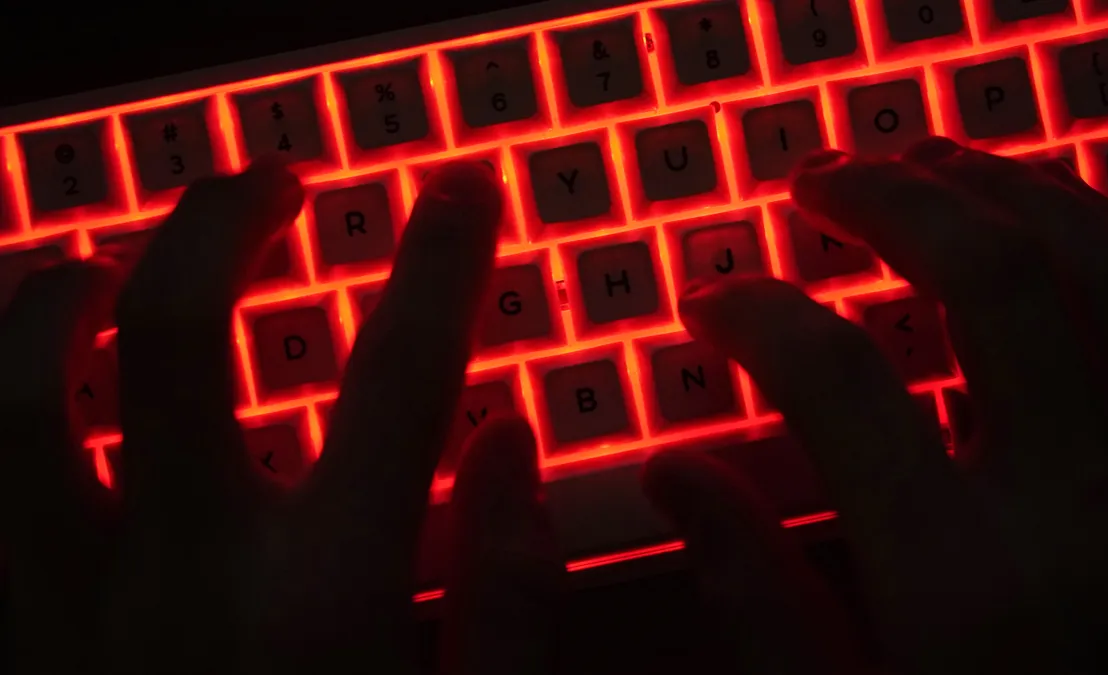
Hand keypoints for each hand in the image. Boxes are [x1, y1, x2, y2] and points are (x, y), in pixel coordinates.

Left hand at [0, 158, 562, 674]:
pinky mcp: (13, 641)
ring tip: (103, 266)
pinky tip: (40, 385)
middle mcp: (182, 578)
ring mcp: (70, 607)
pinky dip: (6, 400)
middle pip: (177, 333)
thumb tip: (512, 452)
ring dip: (56, 298)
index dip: (442, 263)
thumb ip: (509, 603)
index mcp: (323, 600)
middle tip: (269, 186)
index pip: (398, 380)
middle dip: (225, 223)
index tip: (461, 196)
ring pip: (15, 396)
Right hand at [644, 137, 1107, 674]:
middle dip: (886, 200)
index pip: (836, 382)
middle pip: (986, 277)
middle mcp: (1080, 505)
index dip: (755, 315)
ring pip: (1103, 262)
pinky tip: (1044, 219)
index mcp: (962, 577)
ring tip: (924, 164)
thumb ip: (756, 595)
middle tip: (818, 181)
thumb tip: (674, 480)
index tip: (715, 300)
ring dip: (1004, 187)